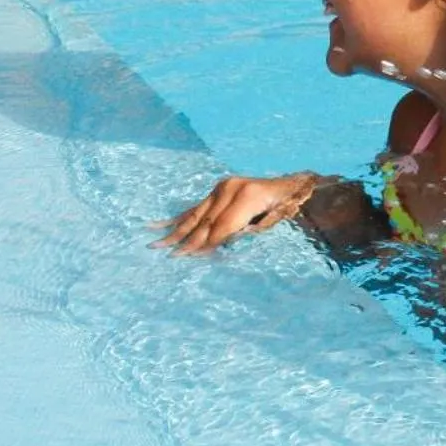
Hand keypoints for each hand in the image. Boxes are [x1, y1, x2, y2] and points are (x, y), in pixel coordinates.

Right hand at [155, 172, 322, 253]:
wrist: (289, 188)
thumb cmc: (283, 210)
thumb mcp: (268, 224)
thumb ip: (242, 232)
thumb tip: (215, 245)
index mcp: (246, 197)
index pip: (222, 227)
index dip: (207, 243)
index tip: (190, 257)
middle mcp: (231, 189)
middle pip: (205, 221)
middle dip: (187, 240)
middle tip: (170, 254)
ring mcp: (222, 187)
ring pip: (196, 214)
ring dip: (176, 231)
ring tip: (157, 243)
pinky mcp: (218, 189)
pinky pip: (196, 207)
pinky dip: (179, 218)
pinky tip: (158, 224)